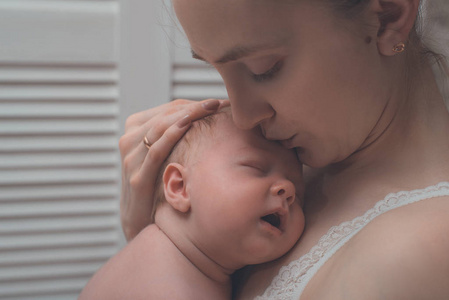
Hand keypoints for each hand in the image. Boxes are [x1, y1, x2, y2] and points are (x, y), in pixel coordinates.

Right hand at [119, 98, 229, 240]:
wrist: (140, 221)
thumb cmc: (160, 182)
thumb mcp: (164, 153)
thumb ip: (177, 134)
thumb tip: (211, 117)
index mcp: (135, 129)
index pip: (170, 108)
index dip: (196, 103)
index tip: (220, 102)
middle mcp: (129, 140)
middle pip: (167, 114)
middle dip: (195, 106)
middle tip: (219, 102)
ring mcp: (131, 158)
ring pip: (161, 126)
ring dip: (188, 114)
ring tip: (211, 108)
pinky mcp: (138, 177)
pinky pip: (156, 150)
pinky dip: (172, 134)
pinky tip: (189, 124)